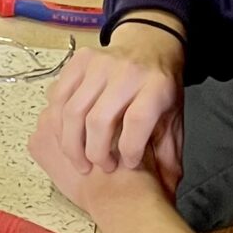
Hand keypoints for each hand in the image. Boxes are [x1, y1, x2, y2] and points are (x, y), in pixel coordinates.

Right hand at [37, 29, 185, 188]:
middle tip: (99, 168)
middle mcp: (127, 71)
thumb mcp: (173, 117)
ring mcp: (100, 63)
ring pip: (73, 110)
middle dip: (95, 153)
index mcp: (157, 86)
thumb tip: (165, 186)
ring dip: (71, 143)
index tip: (128, 165)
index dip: (129, 150)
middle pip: (99, 120)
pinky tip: (67, 136)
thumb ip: (169, 152)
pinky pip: (59, 96)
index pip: (137, 121)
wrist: (149, 46)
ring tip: (80, 160)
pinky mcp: (79, 60)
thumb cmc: (159, 89)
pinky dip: (59, 121)